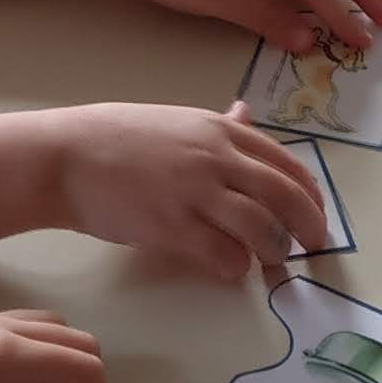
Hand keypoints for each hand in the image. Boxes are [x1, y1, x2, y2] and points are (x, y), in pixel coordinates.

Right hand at [47, 102, 326, 279]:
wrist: (65, 156)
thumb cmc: (117, 138)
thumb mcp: (177, 121)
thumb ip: (218, 127)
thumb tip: (245, 114)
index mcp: (221, 130)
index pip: (288, 164)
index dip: (311, 195)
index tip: (316, 216)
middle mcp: (216, 157)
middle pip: (287, 197)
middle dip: (309, 227)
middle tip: (312, 249)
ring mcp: (195, 192)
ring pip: (263, 229)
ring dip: (275, 252)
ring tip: (269, 262)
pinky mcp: (172, 226)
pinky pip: (224, 255)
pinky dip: (236, 267)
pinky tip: (229, 268)